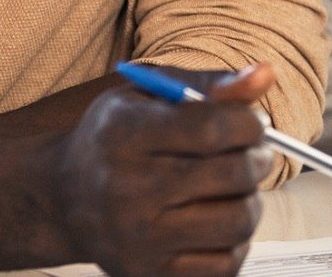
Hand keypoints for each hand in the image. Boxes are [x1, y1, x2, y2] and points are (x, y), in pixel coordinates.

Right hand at [53, 64, 277, 276]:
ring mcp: (139, 238)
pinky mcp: (150, 273)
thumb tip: (266, 74)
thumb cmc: (114, 139)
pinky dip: (235, 241)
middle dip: (257, 159)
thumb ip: (209, 85)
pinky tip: (218, 220)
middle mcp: (127, 189)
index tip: (253, 124)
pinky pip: (225, 264)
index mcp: (124, 134)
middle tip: (252, 154)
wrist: (65, 200)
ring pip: (237, 222)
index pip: (211, 129)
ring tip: (236, 188)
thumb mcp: (149, 96)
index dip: (249, 124)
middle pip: (231, 175)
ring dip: (251, 201)